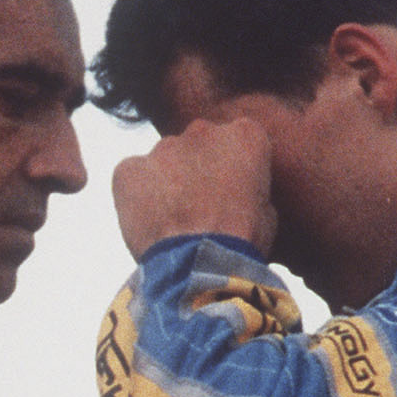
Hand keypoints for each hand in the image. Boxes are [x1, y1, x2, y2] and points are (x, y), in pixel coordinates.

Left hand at [111, 117, 277, 259]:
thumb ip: (249, 187)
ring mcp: (163, 148)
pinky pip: (132, 175)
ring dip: (167, 183)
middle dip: (196, 170)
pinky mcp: (129, 169)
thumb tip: (238, 193)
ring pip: (163, 160)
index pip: (236, 140)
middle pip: (197, 146)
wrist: (200, 265)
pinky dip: (136, 195)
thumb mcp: (266, 213)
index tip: (229, 193)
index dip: (230, 169)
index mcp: (244, 136)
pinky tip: (148, 221)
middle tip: (197, 208)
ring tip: (173, 221)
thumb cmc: (240, 243)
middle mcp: (202, 132)